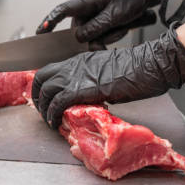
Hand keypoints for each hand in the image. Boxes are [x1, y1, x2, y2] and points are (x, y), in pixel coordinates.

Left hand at [32, 23, 184, 128]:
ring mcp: (75, 75)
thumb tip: (89, 95)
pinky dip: (52, 114)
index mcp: (80, 60)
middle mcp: (73, 65)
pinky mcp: (80, 89)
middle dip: (37, 97)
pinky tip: (55, 123)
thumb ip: (94, 80)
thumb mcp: (108, 71)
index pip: (51, 70)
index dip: (44, 85)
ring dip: (44, 108)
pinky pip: (57, 103)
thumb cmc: (137, 69)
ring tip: (49, 121)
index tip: (46, 99)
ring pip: (45, 91)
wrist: (147, 66)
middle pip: (41, 78)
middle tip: (43, 111)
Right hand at [36, 0, 165, 42]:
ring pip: (89, 39)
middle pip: (78, 32)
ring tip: (120, 26)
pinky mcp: (95, 26)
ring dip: (106, 38)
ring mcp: (89, 20)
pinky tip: (119, 29)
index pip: (63, 10)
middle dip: (94, 39)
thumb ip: (97, 26)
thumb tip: (79, 37)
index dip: (50, 21)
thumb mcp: (115, 13)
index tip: (41, 32)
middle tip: (113, 33)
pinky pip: (97, 40)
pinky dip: (108, 39)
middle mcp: (84, 12)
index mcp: (86, 1)